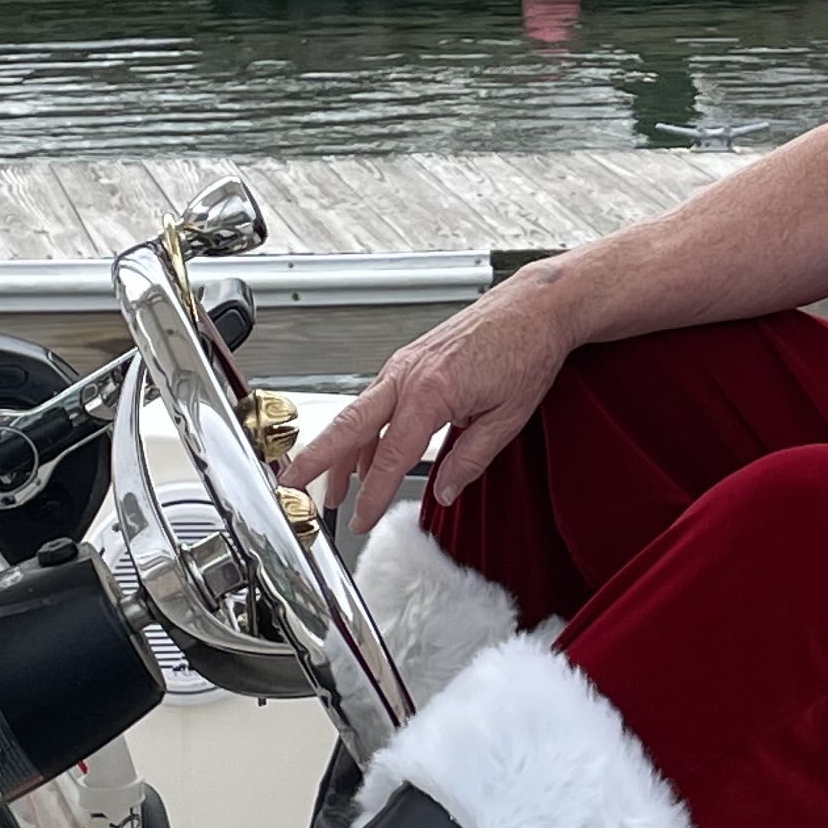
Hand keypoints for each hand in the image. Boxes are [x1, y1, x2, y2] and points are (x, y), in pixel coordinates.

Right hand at [285, 277, 577, 526]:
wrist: (536, 305)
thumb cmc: (526, 348)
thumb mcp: (507, 418)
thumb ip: (470, 461)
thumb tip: (446, 492)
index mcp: (430, 392)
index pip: (389, 457)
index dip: (370, 496)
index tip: (359, 522)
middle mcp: (407, 374)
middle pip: (347, 426)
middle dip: (314, 461)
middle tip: (290, 489)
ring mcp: (405, 364)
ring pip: (357, 413)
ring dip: (338, 451)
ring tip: (331, 488)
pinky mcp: (410, 360)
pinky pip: (376, 401)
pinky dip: (363, 430)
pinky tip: (366, 453)